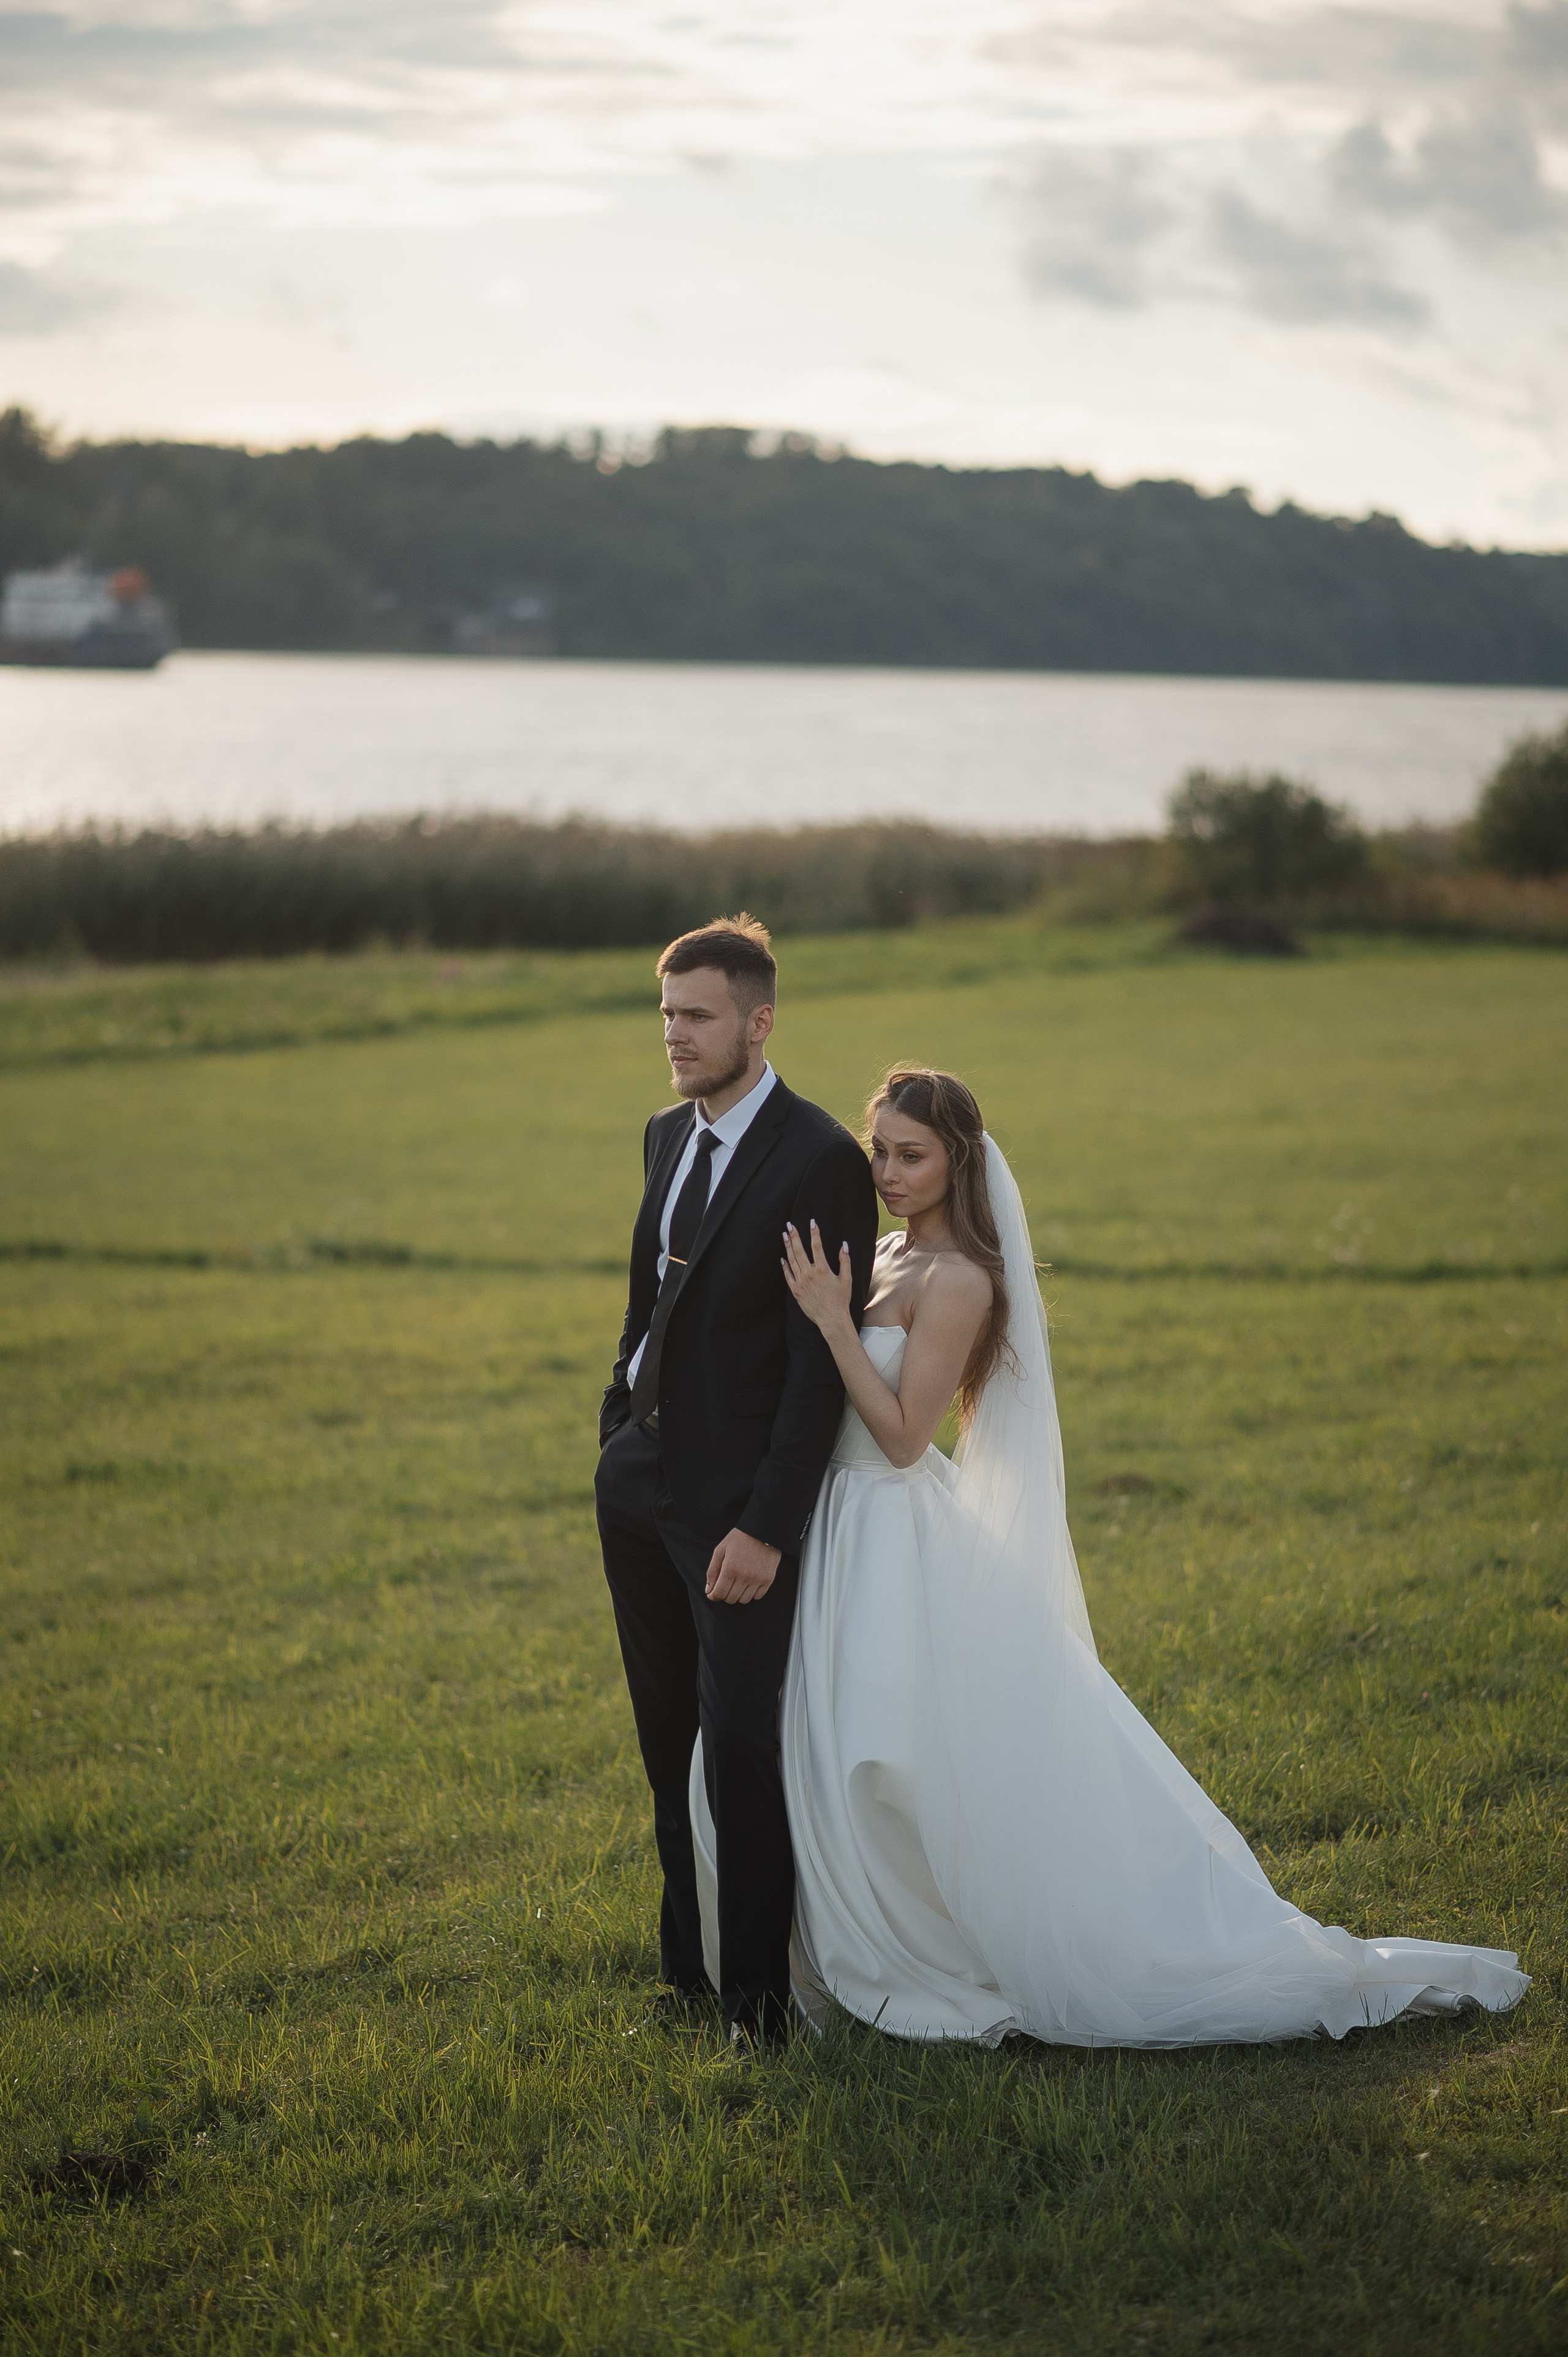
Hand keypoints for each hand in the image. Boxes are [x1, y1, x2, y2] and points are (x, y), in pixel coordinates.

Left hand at [705, 1528, 780, 1605]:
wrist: (762, 1530)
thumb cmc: (739, 1539)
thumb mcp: (721, 1550)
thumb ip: (712, 1571)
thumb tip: (708, 1590)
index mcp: (730, 1568)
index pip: (719, 1593)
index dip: (713, 1596)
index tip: (712, 1594)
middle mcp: (745, 1576)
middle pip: (731, 1599)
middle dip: (724, 1595)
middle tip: (725, 1587)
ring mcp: (758, 1579)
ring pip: (744, 1600)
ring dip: (737, 1595)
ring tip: (736, 1584)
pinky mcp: (768, 1579)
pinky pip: (757, 1596)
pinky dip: (751, 1593)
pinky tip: (748, 1584)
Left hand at [780, 1219, 853, 1334]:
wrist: (831, 1318)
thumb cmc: (841, 1299)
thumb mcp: (847, 1279)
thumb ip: (845, 1261)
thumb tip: (843, 1245)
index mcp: (822, 1270)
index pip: (817, 1246)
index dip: (814, 1233)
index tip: (812, 1222)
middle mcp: (809, 1274)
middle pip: (799, 1250)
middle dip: (794, 1236)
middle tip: (790, 1225)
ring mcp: (800, 1282)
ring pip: (792, 1260)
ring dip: (788, 1246)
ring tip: (785, 1235)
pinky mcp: (795, 1290)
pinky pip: (788, 1275)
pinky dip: (785, 1266)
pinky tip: (783, 1257)